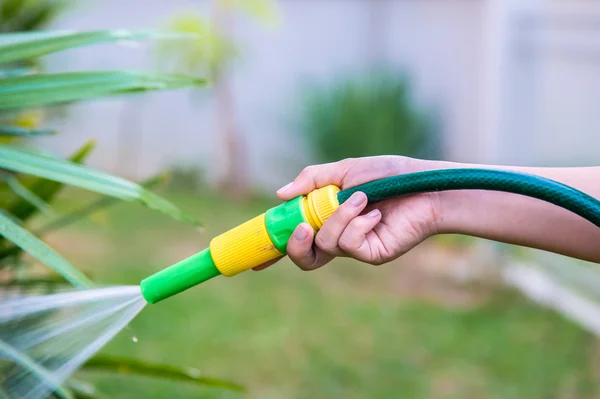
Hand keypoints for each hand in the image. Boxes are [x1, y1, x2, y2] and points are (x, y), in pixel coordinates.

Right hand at [254, 156, 442, 271]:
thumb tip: (279, 194)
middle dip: (294, 244)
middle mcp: (339, 236)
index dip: (275, 248)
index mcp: (328, 217)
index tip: (255, 260)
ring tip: (362, 199)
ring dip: (339, 218)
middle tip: (301, 226)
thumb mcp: (345, 170)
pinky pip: (348, 245)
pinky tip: (375, 213)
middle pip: (304, 256)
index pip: (297, 237)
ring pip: (325, 244)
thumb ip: (312, 180)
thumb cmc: (389, 174)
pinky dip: (357, 224)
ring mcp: (355, 247)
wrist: (425, 185)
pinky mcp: (371, 253)